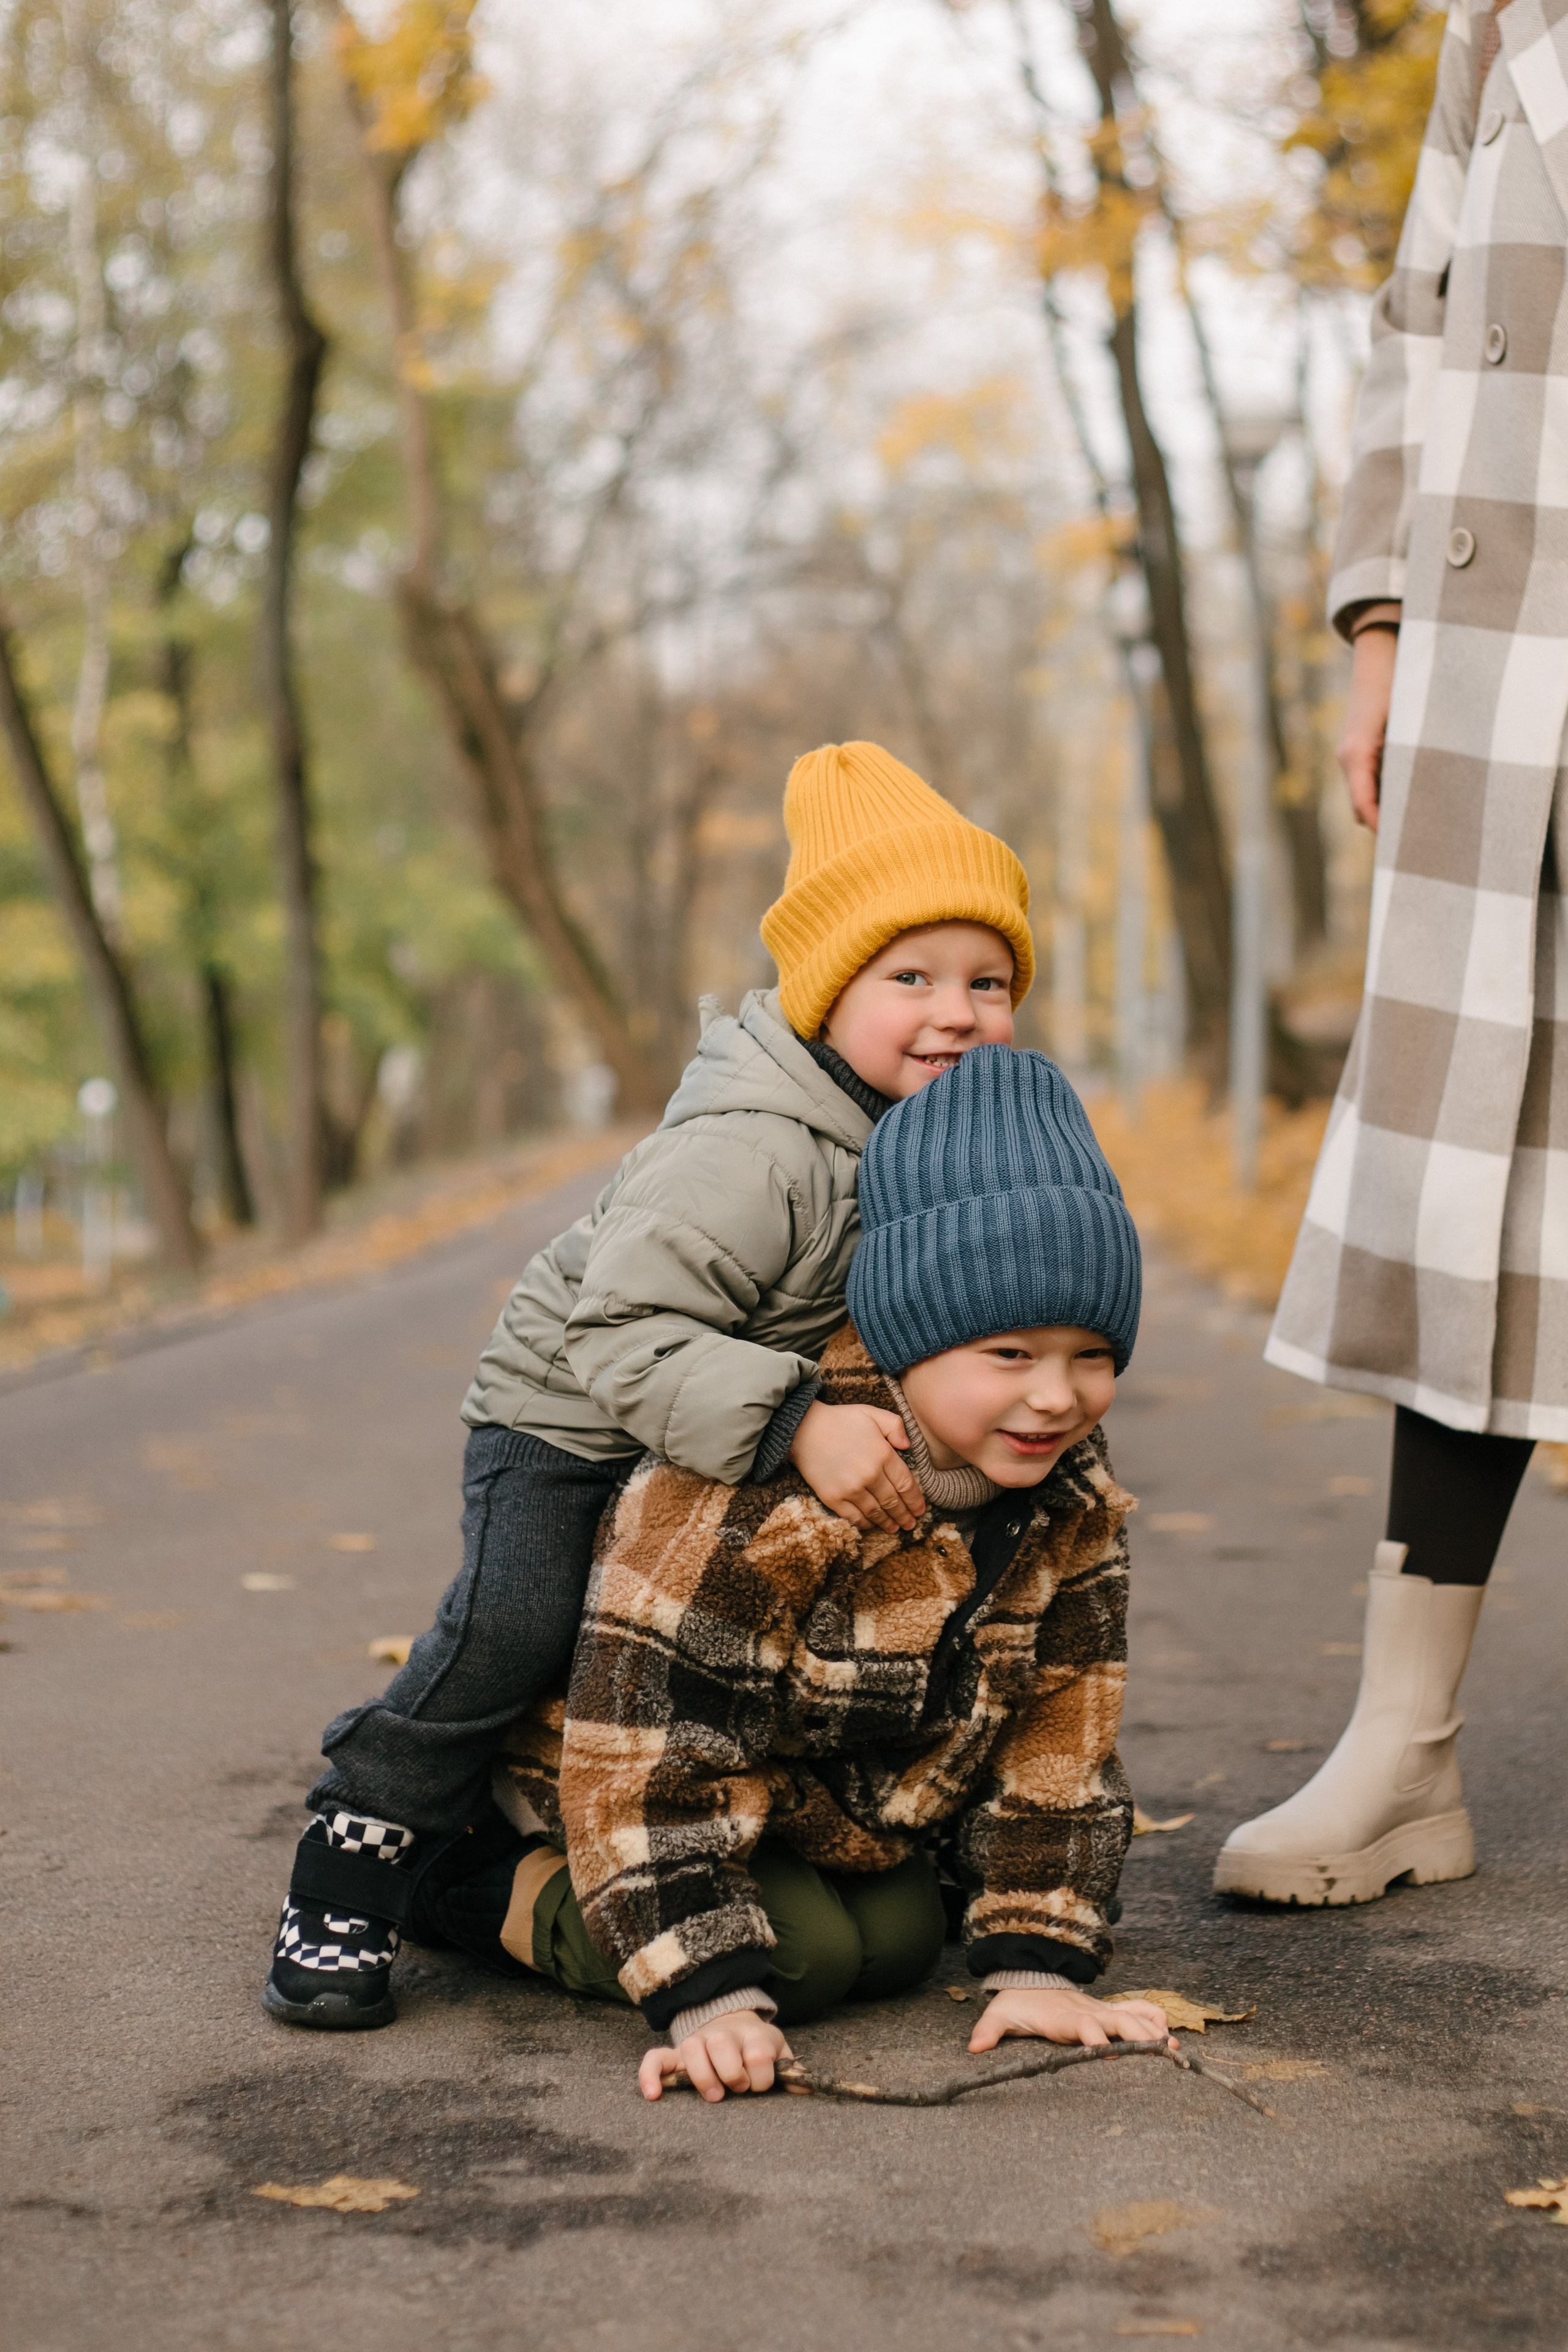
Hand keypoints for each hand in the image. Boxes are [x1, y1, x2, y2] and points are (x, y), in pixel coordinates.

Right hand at [639, 2009, 793, 2102]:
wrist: (733, 2022)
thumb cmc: (757, 2049)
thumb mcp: (779, 2054)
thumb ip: (790, 2072)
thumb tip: (805, 2090)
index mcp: (753, 2036)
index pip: (758, 2053)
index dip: (762, 2076)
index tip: (762, 2086)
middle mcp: (723, 2035)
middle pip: (722, 2044)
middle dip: (732, 2073)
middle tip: (738, 2088)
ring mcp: (697, 2042)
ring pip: (692, 2049)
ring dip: (703, 2076)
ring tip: (714, 2095)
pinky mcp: (676, 2054)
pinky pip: (656, 2058)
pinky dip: (651, 2074)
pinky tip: (653, 2095)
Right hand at [788, 1400, 924, 1532]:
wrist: (803, 1429)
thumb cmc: (840, 1419)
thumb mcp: (872, 1413)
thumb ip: (895, 1426)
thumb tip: (908, 1446)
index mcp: (882, 1454)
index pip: (905, 1484)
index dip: (915, 1500)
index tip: (920, 1509)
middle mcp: (869, 1475)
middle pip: (893, 1502)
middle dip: (904, 1515)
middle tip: (911, 1524)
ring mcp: (851, 1489)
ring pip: (876, 1512)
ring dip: (888, 1523)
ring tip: (895, 1528)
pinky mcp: (833, 1498)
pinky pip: (854, 1517)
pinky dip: (865, 1524)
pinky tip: (872, 1526)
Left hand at [968, 1987, 1172, 2053]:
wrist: (1029, 1978)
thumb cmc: (1017, 2003)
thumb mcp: (999, 2014)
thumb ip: (988, 2030)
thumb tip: (974, 2047)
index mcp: (1064, 2017)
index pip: (1084, 2027)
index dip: (1097, 2038)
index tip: (1110, 2051)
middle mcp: (1087, 2012)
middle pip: (1117, 2022)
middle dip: (1139, 2036)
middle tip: (1161, 2051)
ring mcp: (1100, 2010)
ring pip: (1131, 2016)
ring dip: (1151, 2029)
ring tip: (1173, 2045)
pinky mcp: (1106, 2011)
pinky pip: (1134, 2009)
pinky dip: (1151, 2016)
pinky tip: (1167, 2029)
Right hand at [1337, 621, 1398, 832]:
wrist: (1380, 659)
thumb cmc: (1398, 686)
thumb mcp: (1409, 721)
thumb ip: (1412, 758)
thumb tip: (1429, 797)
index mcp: (1356, 754)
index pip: (1364, 804)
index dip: (1382, 827)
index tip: (1404, 846)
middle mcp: (1348, 759)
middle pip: (1361, 809)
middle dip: (1385, 826)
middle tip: (1419, 844)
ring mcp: (1350, 757)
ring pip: (1364, 799)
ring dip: (1386, 812)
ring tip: (1419, 826)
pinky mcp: (1359, 754)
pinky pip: (1367, 785)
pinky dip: (1386, 797)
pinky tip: (1413, 799)